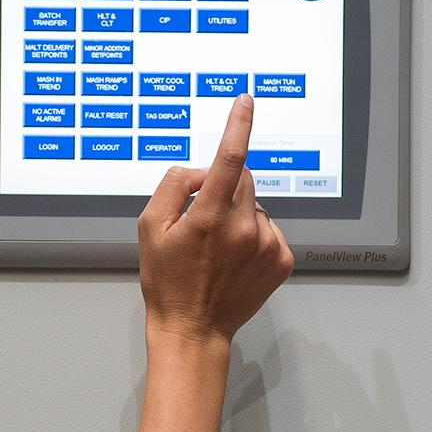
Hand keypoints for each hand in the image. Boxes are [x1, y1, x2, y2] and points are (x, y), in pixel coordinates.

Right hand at [136, 94, 294, 345]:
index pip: (230, 158)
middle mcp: (245, 228)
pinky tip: (234, 259)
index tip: (246, 102)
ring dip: (238, 214)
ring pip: (255, 205)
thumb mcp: (149, 227)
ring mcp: (268, 245)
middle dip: (223, 188)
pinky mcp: (282, 260)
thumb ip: (174, 186)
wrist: (193, 329)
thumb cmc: (167, 282)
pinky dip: (253, 235)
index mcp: (211, 218)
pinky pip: (269, 228)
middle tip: (201, 219)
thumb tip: (202, 172)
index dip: (238, 125)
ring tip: (217, 249)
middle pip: (242, 180)